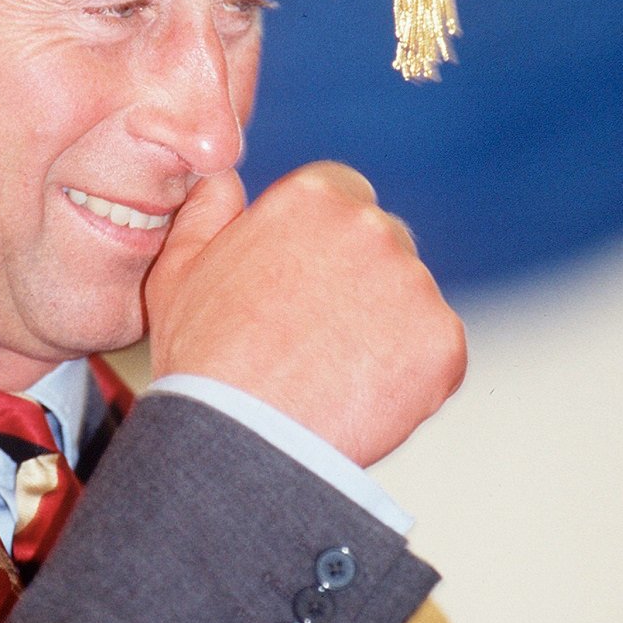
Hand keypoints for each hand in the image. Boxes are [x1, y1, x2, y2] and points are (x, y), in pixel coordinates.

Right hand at [144, 162, 465, 465]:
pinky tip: (360, 396)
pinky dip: (409, 375)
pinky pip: (433, 351)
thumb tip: (223, 181)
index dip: (322, 240)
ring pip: (409, 298)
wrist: (241, 441)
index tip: (304, 281)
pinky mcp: (443, 341)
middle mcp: (372, 228)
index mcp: (313, 196)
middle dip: (360, 280)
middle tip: (316, 334)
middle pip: (383, 242)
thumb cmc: (204, 360)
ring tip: (333, 372)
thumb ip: (207, 211)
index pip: (343, 194)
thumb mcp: (178, 270)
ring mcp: (414, 285)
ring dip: (385, 326)